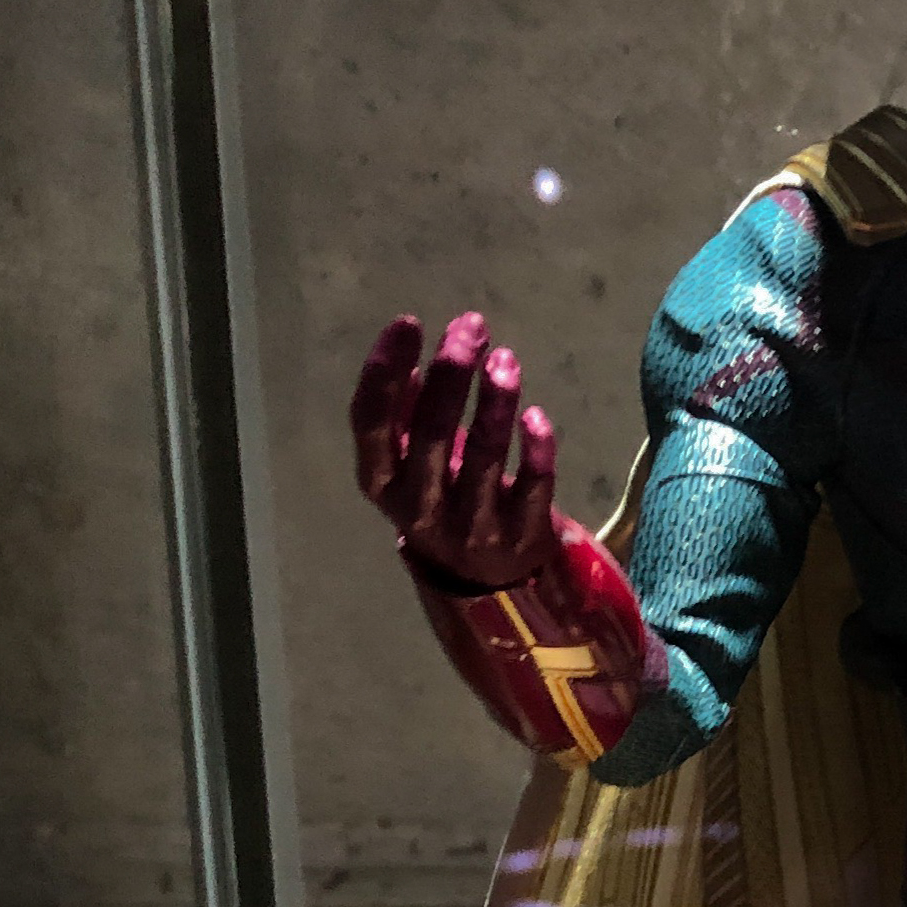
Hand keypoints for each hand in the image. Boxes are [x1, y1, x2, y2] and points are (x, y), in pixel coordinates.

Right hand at [351, 308, 578, 589]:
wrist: (485, 583)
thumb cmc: (442, 502)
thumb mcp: (410, 465)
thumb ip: (405, 416)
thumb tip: (411, 359)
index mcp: (382, 484)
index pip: (372, 423)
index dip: (385, 371)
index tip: (408, 323)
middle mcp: (420, 510)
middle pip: (431, 433)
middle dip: (452, 373)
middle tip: (471, 327)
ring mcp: (472, 527)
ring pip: (485, 457)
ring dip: (495, 400)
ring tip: (505, 358)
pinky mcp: (521, 537)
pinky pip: (532, 487)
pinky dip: (535, 448)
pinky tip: (535, 414)